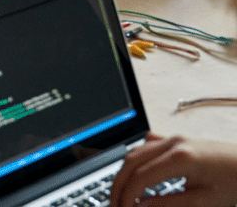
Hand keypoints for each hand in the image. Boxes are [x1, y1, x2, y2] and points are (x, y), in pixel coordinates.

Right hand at [110, 133, 236, 206]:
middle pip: (131, 160)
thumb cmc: (234, 183)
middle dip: (119, 183)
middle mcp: (173, 143)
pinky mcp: (176, 140)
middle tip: (115, 203)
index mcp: (180, 158)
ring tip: (121, 192)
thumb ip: (169, 204)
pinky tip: (134, 171)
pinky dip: (136, 159)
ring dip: (125, 171)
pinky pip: (147, 146)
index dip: (127, 194)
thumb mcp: (203, 201)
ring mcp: (173, 138)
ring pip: (136, 151)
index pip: (141, 175)